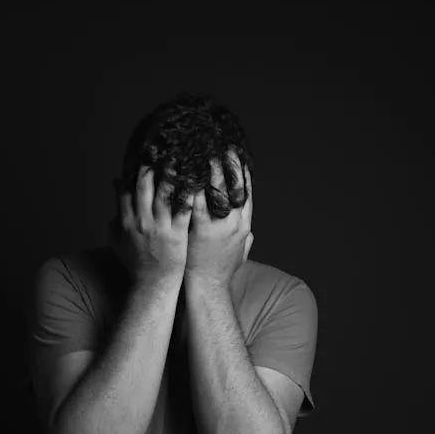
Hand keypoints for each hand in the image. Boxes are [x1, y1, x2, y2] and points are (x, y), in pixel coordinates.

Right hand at [110, 166, 192, 284]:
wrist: (152, 285)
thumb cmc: (136, 263)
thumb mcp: (117, 240)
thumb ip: (114, 215)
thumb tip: (113, 191)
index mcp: (125, 221)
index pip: (126, 190)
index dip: (133, 171)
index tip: (142, 155)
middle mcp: (141, 221)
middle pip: (144, 187)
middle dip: (152, 166)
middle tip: (161, 148)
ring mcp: (159, 228)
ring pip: (164, 195)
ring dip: (172, 175)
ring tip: (181, 157)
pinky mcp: (176, 235)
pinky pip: (183, 211)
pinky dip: (189, 195)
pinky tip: (196, 182)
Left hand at [185, 164, 253, 289]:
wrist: (209, 289)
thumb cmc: (220, 271)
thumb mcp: (240, 253)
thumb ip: (245, 238)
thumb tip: (249, 230)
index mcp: (244, 225)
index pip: (246, 191)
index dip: (241, 171)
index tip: (236, 154)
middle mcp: (235, 223)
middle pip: (234, 186)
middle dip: (227, 163)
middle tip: (219, 144)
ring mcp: (219, 226)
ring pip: (217, 190)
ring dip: (208, 169)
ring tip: (200, 152)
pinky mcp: (202, 231)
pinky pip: (197, 202)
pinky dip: (192, 186)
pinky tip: (185, 173)